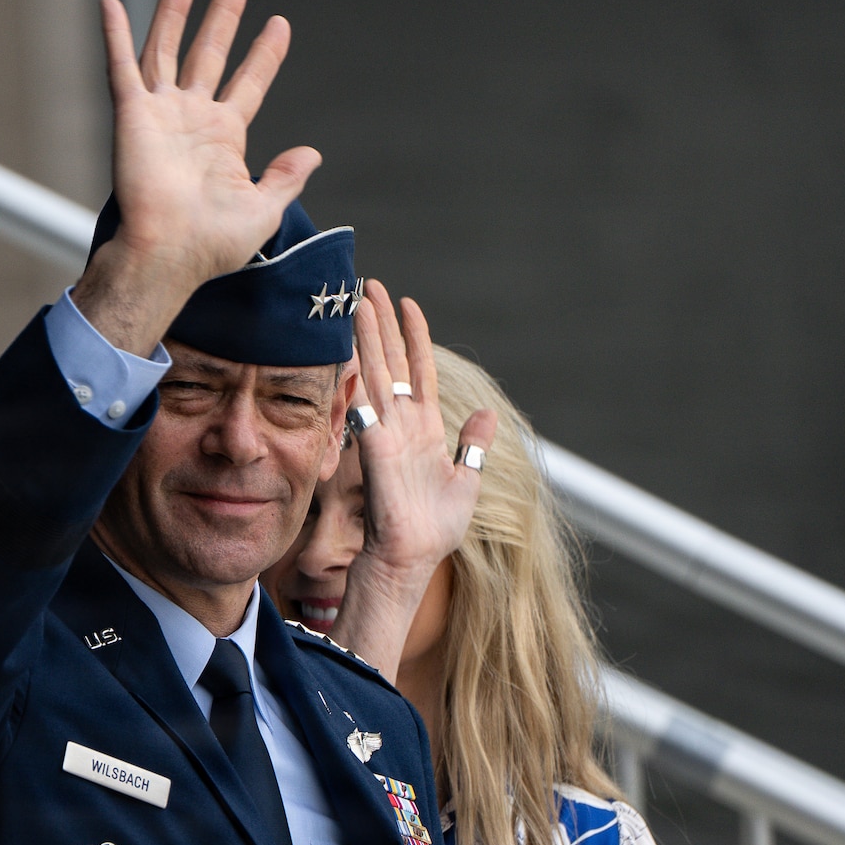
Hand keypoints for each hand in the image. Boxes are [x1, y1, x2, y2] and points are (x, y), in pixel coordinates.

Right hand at [72, 0, 319, 354]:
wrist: (168, 254)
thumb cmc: (212, 244)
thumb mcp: (263, 210)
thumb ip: (285, 178)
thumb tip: (312, 153)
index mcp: (224, 139)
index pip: (249, 83)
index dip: (264, 54)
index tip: (279, 24)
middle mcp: (191, 120)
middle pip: (210, 53)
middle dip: (223, 17)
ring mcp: (160, 114)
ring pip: (168, 49)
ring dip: (175, 11)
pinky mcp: (131, 115)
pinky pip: (122, 66)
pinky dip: (116, 34)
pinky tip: (112, 2)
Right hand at [326, 284, 489, 679]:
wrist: (412, 558)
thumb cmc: (433, 530)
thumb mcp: (466, 481)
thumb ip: (475, 445)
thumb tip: (490, 414)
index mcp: (425, 431)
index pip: (418, 372)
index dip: (414, 338)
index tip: (408, 304)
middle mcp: (401, 425)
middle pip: (389, 362)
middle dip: (381, 324)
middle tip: (370, 285)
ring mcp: (385, 432)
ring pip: (375, 372)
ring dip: (367, 335)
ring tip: (359, 298)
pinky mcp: (375, 445)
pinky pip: (368, 399)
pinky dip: (360, 370)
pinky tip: (353, 344)